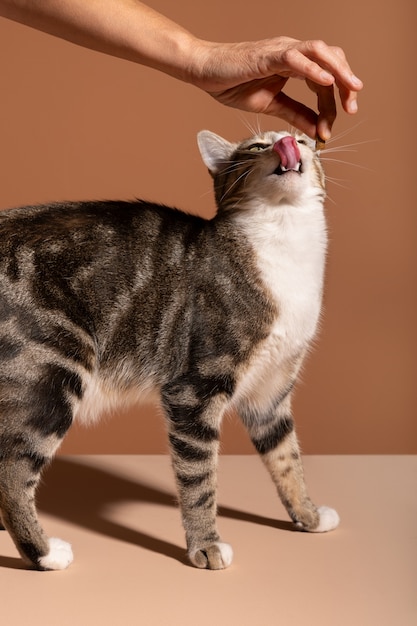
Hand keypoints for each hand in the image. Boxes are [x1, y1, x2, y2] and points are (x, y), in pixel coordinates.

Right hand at [190, 37, 362, 139]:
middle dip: (346, 83)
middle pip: (330, 60)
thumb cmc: (232, 83)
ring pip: (320, 53)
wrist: (204, 71)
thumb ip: (296, 114)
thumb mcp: (271, 105)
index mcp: (294, 64)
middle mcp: (292, 52)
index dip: (333, 102)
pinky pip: (295, 59)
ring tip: (351, 89)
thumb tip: (317, 130)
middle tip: (352, 108)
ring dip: (338, 71)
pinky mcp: (267, 55)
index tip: (331, 127)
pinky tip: (326, 81)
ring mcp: (281, 50)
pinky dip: (313, 69)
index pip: (325, 78)